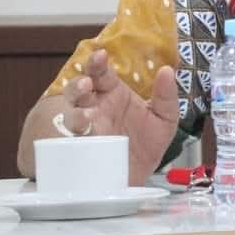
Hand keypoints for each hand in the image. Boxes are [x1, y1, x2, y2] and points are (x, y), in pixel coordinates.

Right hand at [62, 49, 179, 184]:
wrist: (135, 180)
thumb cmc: (146, 145)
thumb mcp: (164, 120)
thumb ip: (167, 96)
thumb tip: (167, 70)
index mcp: (112, 94)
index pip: (101, 73)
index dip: (98, 63)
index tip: (100, 55)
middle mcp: (94, 107)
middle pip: (78, 88)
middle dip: (79, 84)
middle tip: (87, 85)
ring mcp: (83, 129)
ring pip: (68, 112)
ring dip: (73, 113)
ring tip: (86, 114)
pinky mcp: (77, 151)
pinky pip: (66, 141)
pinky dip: (72, 137)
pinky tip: (83, 137)